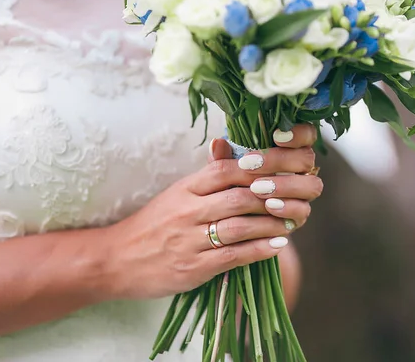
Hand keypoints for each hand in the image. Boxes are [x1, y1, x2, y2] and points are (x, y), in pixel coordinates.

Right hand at [99, 124, 321, 299]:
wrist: (116, 260)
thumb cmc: (154, 224)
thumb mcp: (176, 194)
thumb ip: (206, 176)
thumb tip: (229, 145)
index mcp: (185, 188)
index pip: (225, 169)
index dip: (258, 166)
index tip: (284, 167)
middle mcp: (187, 210)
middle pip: (239, 196)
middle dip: (274, 195)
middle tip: (298, 196)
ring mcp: (189, 240)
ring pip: (239, 226)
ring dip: (272, 223)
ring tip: (294, 221)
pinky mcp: (193, 268)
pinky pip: (232, 256)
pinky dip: (259, 250)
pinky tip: (277, 245)